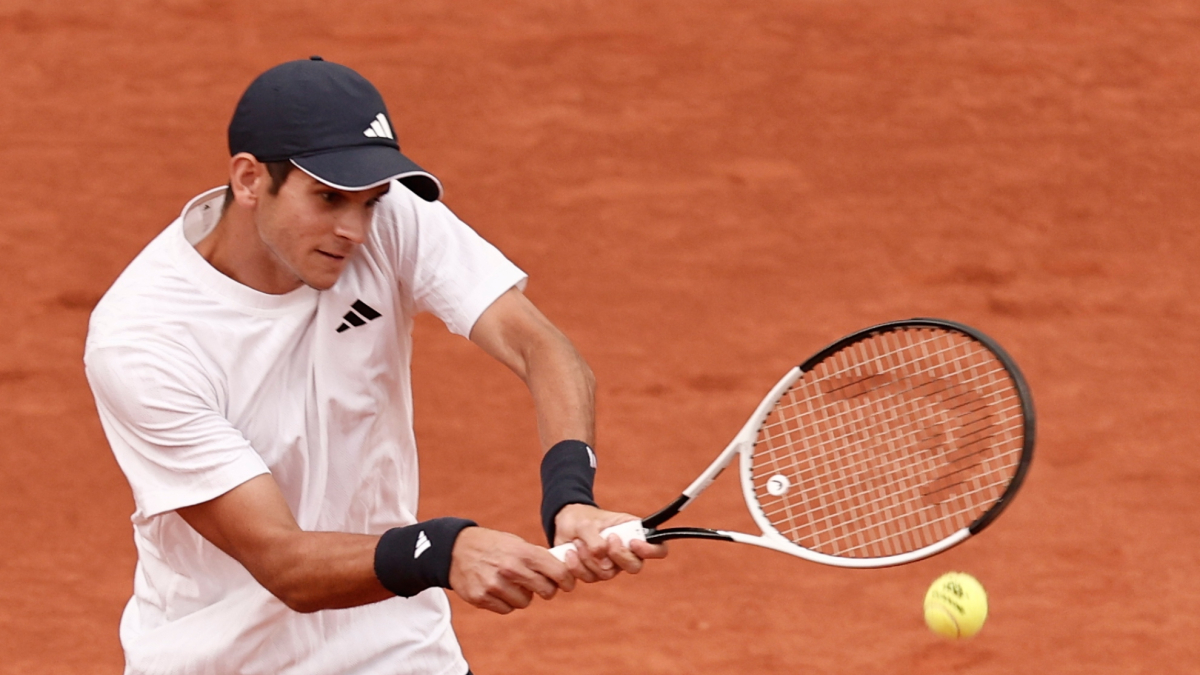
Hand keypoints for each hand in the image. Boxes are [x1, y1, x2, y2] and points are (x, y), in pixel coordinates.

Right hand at [448, 527, 574, 614]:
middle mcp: (510, 569)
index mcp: (523, 552)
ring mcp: (495, 585)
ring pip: (525, 602)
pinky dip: (506, 602)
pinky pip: (506, 609)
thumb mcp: (516, 543)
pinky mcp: (482, 598)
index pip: (557, 572)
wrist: (456, 549)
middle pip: (546, 591)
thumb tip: (562, 572)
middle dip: (547, 589)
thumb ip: (537, 557)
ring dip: (522, 595)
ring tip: (512, 583)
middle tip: (541, 585)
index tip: (567, 584)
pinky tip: (498, 589)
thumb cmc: (492, 545)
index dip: (567, 580)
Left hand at [553, 504, 668, 582]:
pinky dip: (575, 567)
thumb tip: (602, 558)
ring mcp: (611, 565)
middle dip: (617, 556)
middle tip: (606, 540)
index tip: (633, 543)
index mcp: (634, 534)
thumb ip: (595, 539)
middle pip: (635, 567)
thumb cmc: (582, 519)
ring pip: (606, 574)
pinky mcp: (594, 573)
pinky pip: (589, 579)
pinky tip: (569, 553)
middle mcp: (627, 552)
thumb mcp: (587, 523)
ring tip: (578, 541)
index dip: (651, 550)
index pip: (659, 549)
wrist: (563, 525)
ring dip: (588, 558)